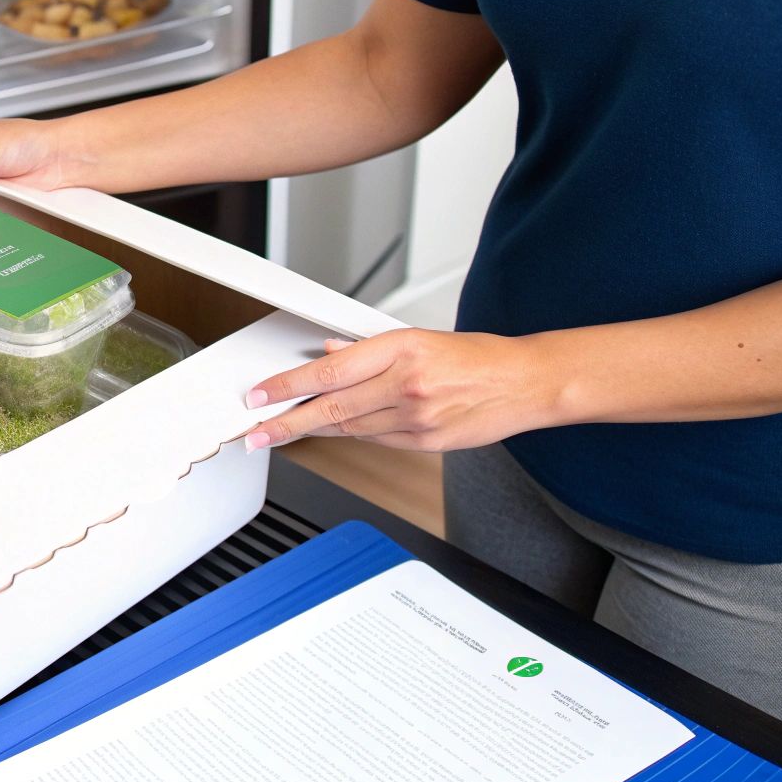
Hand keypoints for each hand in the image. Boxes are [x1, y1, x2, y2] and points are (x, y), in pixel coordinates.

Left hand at [241, 329, 563, 451]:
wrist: (527, 382)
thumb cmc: (478, 356)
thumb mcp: (420, 338)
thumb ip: (369, 350)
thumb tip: (327, 354)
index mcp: (402, 349)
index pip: (328, 371)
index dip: (287, 386)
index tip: (260, 395)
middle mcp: (407, 384)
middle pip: (330, 408)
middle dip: (285, 422)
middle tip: (255, 431)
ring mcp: (417, 418)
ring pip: (349, 428)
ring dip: (313, 430)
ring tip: (283, 432)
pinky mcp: (427, 443)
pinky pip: (376, 441)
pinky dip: (352, 435)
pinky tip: (334, 431)